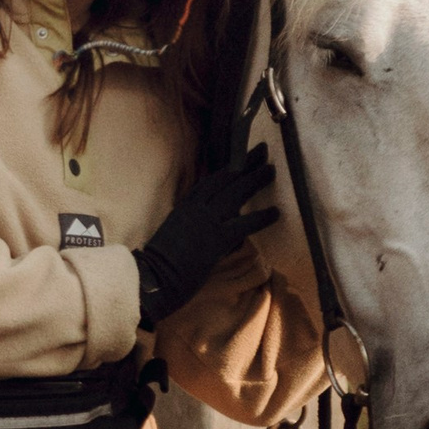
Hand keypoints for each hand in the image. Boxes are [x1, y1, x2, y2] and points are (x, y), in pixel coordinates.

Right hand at [133, 146, 276, 329]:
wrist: (153, 278)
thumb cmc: (163, 262)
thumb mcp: (176, 234)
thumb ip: (195, 224)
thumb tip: (220, 227)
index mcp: (185, 206)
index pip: (211, 181)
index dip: (229, 167)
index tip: (242, 156)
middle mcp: (196, 208)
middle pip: (225, 179)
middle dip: (246, 163)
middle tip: (262, 150)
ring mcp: (206, 221)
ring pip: (235, 194)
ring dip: (255, 180)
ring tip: (272, 170)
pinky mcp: (216, 239)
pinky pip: (244, 224)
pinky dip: (261, 217)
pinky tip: (275, 212)